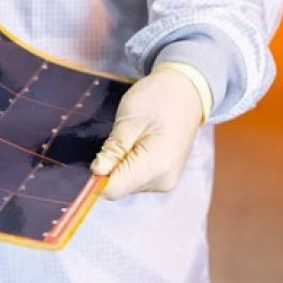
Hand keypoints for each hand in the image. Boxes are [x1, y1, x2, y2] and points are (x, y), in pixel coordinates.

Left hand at [90, 62, 211, 199]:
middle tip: (119, 138)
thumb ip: (113, 149)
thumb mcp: (129, 120)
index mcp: (156, 166)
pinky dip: (128, 164)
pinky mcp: (163, 177)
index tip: (97, 155)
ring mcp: (165, 181)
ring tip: (131, 138)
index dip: (98, 176)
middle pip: (119, 187)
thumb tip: (97, 172)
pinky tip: (137, 144)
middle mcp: (163, 181)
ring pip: (126, 183)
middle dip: (110, 166)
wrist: (185, 93)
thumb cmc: (157, 100)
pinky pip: (135, 178)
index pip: (114, 189)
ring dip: (119, 164)